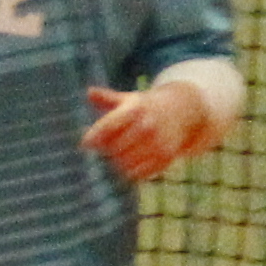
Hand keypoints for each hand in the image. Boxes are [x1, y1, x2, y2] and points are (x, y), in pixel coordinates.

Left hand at [86, 79, 222, 179]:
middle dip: (107, 148)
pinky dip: (132, 170)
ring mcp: (158, 142)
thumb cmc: (147, 107)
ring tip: (121, 152)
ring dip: (119, 160)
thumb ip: (107, 98)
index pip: (108, 126)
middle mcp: (147, 125)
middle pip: (114, 147)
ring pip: (125, 162)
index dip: (93, 136)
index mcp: (135, 109)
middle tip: (107, 145)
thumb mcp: (129, 99)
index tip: (84, 143)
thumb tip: (89, 92)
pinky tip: (133, 161)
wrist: (181, 112)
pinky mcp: (166, 157)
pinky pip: (140, 173)